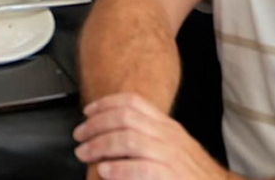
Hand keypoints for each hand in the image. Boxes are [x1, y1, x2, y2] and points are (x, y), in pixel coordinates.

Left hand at [75, 93, 236, 179]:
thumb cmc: (194, 174)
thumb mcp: (174, 147)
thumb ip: (150, 136)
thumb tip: (114, 132)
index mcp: (168, 127)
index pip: (134, 102)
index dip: (105, 104)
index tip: (87, 111)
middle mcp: (170, 137)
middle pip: (125, 118)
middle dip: (96, 125)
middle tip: (79, 136)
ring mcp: (173, 157)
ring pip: (130, 140)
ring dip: (101, 145)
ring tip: (85, 153)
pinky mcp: (173, 177)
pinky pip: (142, 168)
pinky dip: (120, 169)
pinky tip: (106, 171)